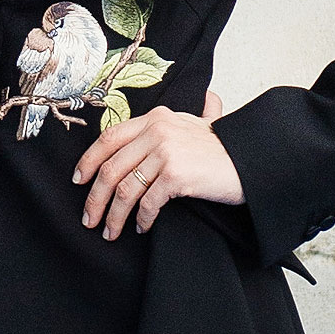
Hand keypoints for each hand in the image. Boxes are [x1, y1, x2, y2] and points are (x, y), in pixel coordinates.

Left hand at [73, 105, 244, 239]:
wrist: (256, 161)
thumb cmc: (226, 149)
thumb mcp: (200, 123)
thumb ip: (184, 117)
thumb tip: (198, 101)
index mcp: (156, 118)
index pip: (108, 137)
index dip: (88, 161)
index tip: (79, 181)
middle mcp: (157, 131)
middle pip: (111, 168)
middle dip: (95, 199)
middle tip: (89, 219)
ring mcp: (166, 152)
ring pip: (125, 189)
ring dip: (114, 216)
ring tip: (111, 232)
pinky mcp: (176, 175)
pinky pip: (147, 203)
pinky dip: (141, 219)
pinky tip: (141, 228)